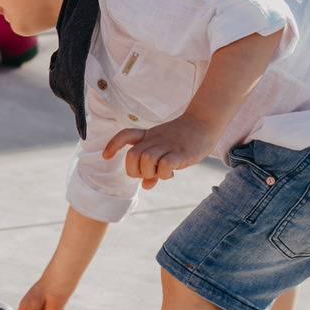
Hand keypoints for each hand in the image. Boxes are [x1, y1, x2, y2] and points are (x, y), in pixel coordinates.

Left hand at [102, 114, 216, 189]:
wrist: (204, 123)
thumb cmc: (183, 138)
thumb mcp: (165, 149)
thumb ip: (154, 168)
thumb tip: (146, 186)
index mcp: (149, 135)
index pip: (126, 135)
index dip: (113, 145)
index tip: (106, 156)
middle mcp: (155, 139)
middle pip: (132, 155)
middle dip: (134, 170)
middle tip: (147, 174)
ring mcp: (167, 145)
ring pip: (146, 160)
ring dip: (149, 172)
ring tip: (160, 174)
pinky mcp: (180, 153)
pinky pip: (165, 164)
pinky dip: (164, 174)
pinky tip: (171, 174)